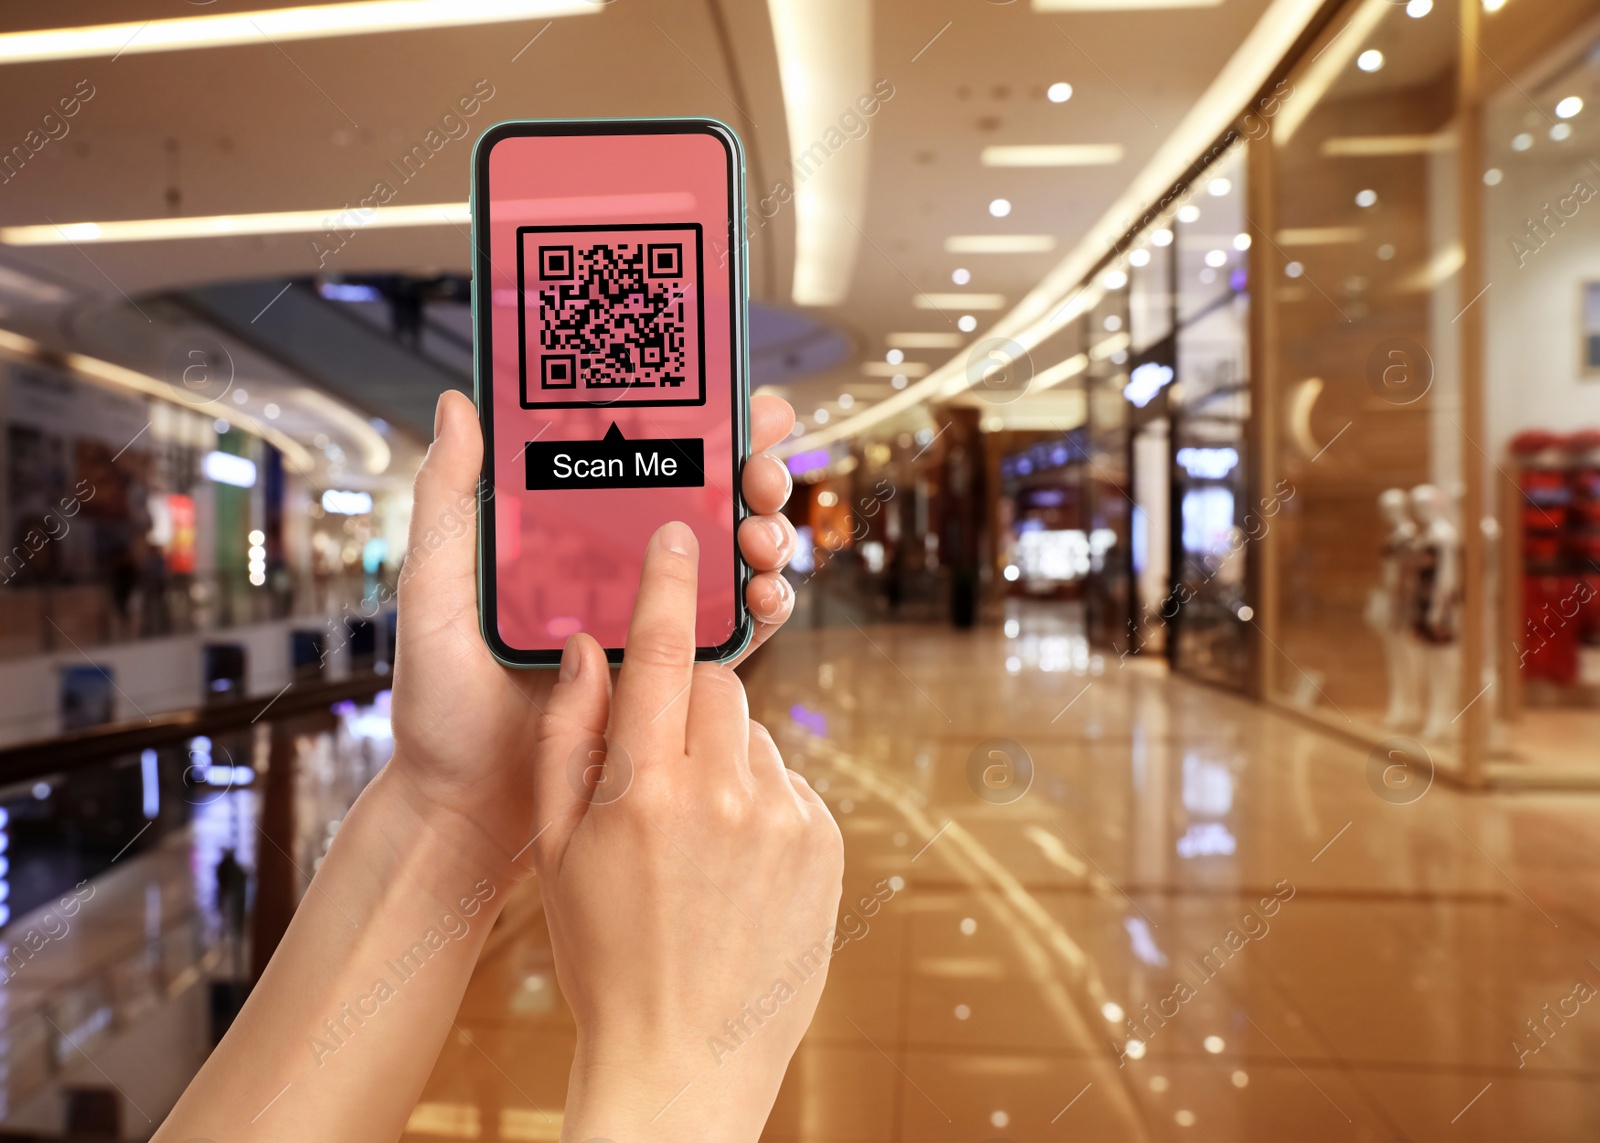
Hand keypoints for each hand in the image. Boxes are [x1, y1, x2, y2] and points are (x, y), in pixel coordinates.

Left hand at [387, 390, 798, 881]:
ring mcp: (652, 625)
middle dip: (751, 475)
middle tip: (759, 471)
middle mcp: (618, 572)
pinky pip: (736, 634)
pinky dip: (766, 606)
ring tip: (760, 536)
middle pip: (706, 502)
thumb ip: (448, 501)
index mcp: (569, 537)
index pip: (643, 461)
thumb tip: (460, 404)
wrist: (466, 808)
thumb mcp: (434, 590)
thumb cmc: (438, 703)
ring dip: (766, 536)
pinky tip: (767, 593)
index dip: (699, 425)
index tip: (733, 399)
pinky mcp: (676, 679)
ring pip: (732, 561)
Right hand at [533, 523, 843, 1141]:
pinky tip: (735, 864)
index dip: (671, 584)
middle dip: (690, 701)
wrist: (683, 1058)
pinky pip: (788, 785)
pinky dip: (761, 801)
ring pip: (755, 737)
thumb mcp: (561, 853)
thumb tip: (586, 649)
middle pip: (719, 688)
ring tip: (696, 839)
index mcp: (646, 792)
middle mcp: (726, 795)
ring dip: (725, 759)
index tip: (680, 532)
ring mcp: (786, 821)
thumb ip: (568, 741)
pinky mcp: (826, 845)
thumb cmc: (606, 956)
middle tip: (661, 761)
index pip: (664, 655)